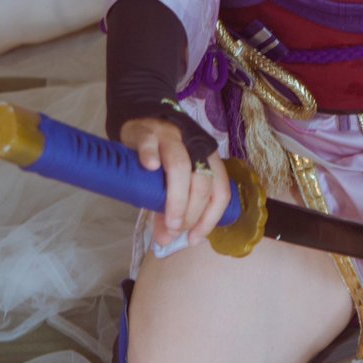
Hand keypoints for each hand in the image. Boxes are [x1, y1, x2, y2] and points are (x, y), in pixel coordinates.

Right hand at [120, 117, 229, 247]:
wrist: (141, 121)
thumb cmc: (161, 157)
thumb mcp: (169, 185)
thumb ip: (169, 211)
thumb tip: (165, 241)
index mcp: (208, 159)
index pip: (221, 191)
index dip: (211, 218)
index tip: (194, 238)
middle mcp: (195, 147)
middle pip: (202, 181)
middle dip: (192, 211)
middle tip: (176, 229)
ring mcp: (171, 137)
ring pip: (180, 165)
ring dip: (176, 197)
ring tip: (168, 220)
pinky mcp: (147, 132)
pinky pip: (151, 144)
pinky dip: (151, 156)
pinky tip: (149, 168)